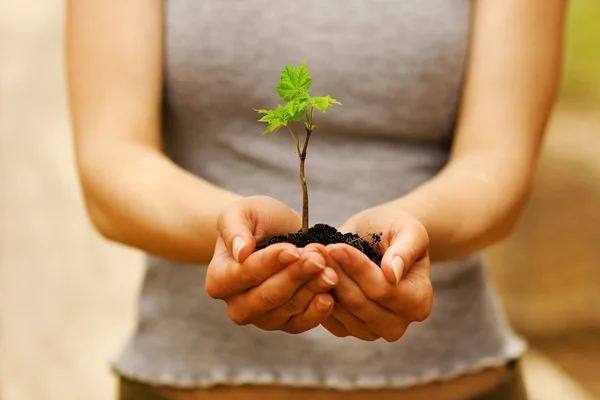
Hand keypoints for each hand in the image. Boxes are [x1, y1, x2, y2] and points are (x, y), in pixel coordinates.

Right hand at [206, 196, 338, 333]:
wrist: (276, 232)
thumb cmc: (255, 220)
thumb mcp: (242, 212)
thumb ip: (234, 229)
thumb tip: (240, 252)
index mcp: (219, 280)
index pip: (244, 274)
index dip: (270, 263)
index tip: (292, 249)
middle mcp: (237, 306)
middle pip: (268, 296)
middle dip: (296, 276)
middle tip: (318, 258)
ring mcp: (262, 318)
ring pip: (289, 308)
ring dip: (312, 288)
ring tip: (330, 269)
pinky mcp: (287, 324)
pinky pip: (302, 324)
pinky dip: (318, 312)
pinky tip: (329, 296)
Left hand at [320, 205, 432, 341]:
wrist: (379, 237)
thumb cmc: (396, 230)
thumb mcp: (408, 229)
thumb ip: (404, 250)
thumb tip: (394, 274)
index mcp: (419, 302)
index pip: (383, 290)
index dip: (358, 269)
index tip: (337, 247)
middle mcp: (397, 324)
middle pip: (360, 304)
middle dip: (337, 274)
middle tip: (317, 250)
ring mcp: (370, 331)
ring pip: (341, 310)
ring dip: (322, 282)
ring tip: (311, 256)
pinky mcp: (346, 329)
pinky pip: (326, 317)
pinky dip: (315, 294)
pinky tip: (308, 271)